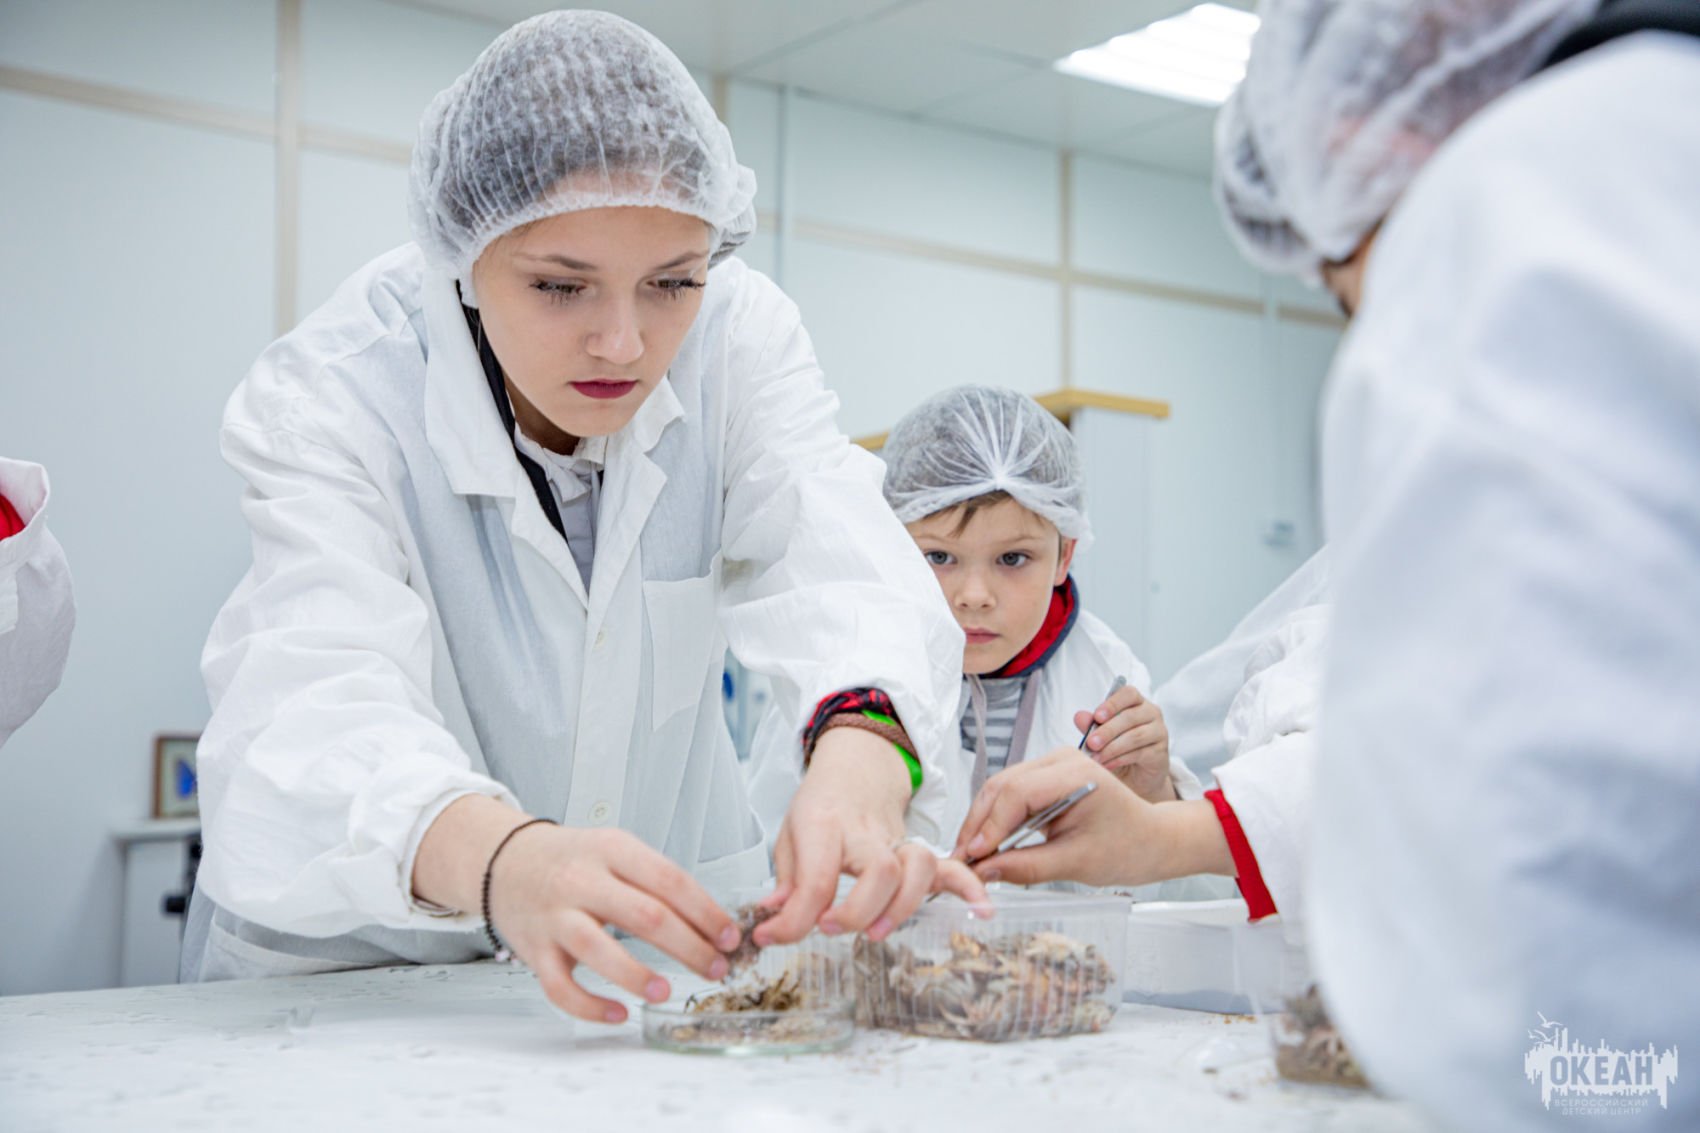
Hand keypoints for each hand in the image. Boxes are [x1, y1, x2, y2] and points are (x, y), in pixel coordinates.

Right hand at [414, 796, 738, 1023]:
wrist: (505, 861)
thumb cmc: (572, 860)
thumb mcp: (615, 850)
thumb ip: (655, 880)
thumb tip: (710, 922)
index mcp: (612, 849)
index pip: (670, 880)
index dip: (706, 911)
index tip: (729, 937)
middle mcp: (582, 880)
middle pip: (645, 915)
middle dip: (689, 947)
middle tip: (715, 968)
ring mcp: (555, 917)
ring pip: (599, 950)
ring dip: (638, 976)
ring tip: (665, 990)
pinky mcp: (535, 950)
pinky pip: (561, 987)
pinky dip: (590, 1006)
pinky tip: (618, 1013)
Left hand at [760, 728, 986, 944]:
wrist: (857, 771)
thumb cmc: (822, 806)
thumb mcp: (789, 836)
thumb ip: (786, 882)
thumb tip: (773, 921)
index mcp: (824, 825)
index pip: (815, 878)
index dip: (795, 918)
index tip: (775, 936)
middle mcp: (865, 834)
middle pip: (879, 871)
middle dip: (858, 910)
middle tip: (830, 928)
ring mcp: (897, 842)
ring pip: (917, 868)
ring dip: (901, 907)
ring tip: (877, 933)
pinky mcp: (917, 852)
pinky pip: (951, 867)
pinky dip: (968, 888)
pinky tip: (980, 909)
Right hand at [951, 749, 1232, 887]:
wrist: (1154, 840)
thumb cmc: (1128, 849)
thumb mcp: (1077, 864)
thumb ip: (1027, 866)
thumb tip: (983, 872)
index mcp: (1075, 774)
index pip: (1016, 793)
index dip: (989, 826)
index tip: (971, 858)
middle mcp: (1061, 759)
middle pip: (1001, 785)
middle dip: (978, 823)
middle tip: (961, 861)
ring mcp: (1053, 764)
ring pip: (1001, 788)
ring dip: (983, 821)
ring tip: (970, 856)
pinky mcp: (1047, 776)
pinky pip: (1011, 793)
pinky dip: (996, 818)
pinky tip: (987, 844)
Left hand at [1075, 683, 1174, 801]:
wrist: (1136, 776)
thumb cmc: (1118, 749)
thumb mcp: (1102, 737)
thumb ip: (1091, 725)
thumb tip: (1079, 717)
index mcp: (1136, 702)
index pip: (1128, 694)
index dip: (1112, 704)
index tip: (1097, 716)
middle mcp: (1151, 713)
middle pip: (1130, 717)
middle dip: (1107, 730)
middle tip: (1091, 743)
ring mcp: (1159, 732)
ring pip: (1135, 736)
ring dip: (1112, 748)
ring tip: (1096, 757)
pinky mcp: (1160, 752)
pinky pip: (1140, 753)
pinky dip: (1120, 759)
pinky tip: (1107, 764)